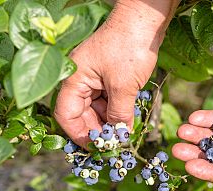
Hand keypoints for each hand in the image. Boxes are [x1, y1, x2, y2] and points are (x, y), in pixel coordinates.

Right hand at [54, 0, 178, 146]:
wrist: (145, 20)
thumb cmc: (129, 48)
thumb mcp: (123, 86)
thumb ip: (119, 113)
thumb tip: (118, 136)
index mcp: (75, 79)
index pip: (66, 114)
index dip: (79, 134)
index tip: (95, 148)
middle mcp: (82, 79)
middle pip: (82, 113)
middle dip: (97, 129)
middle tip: (113, 144)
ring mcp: (96, 77)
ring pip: (97, 107)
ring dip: (109, 121)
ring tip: (122, 134)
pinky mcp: (110, 75)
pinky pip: (108, 99)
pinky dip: (116, 110)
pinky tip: (127, 119)